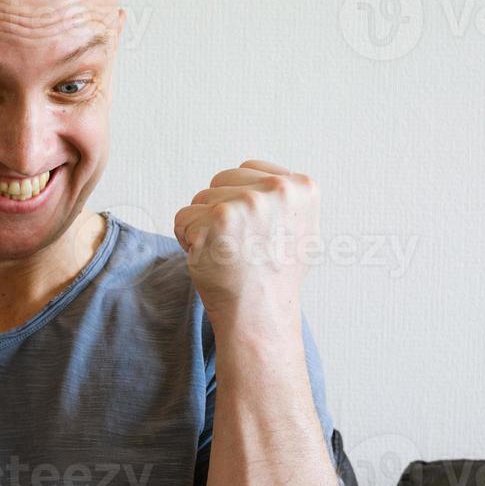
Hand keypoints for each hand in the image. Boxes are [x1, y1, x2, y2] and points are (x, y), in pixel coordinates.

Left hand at [173, 159, 319, 331]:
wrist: (260, 315)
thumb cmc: (276, 279)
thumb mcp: (301, 230)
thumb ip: (285, 201)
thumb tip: (276, 182)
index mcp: (302, 187)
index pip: (246, 170)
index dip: (238, 202)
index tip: (252, 232)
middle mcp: (278, 190)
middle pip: (220, 181)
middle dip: (218, 210)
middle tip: (237, 246)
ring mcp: (248, 203)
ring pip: (200, 199)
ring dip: (202, 226)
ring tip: (226, 254)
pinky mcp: (218, 219)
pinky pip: (183, 218)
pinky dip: (187, 240)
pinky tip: (209, 259)